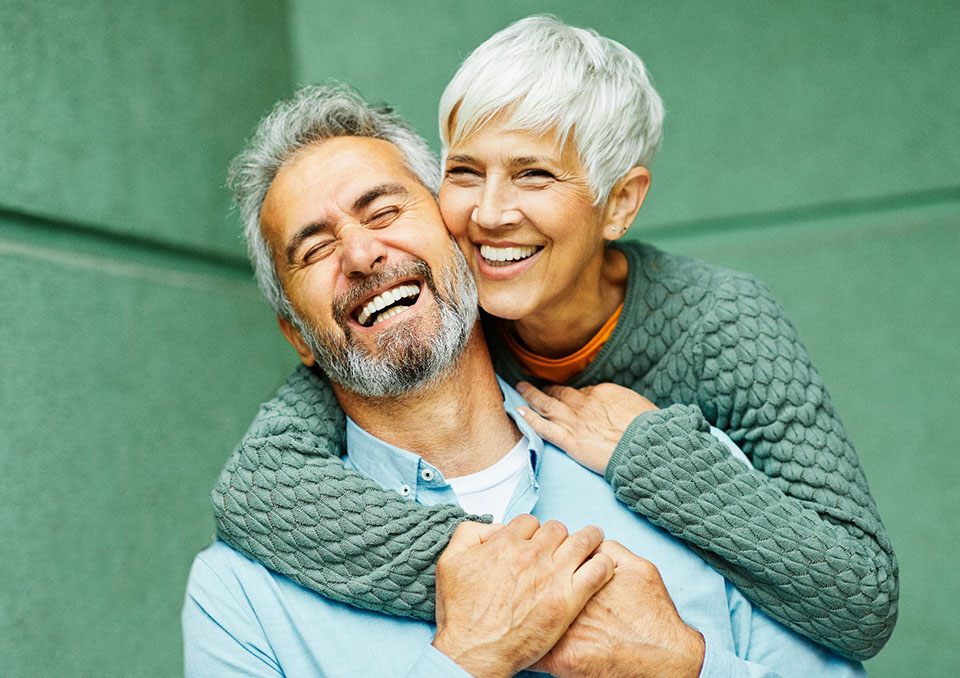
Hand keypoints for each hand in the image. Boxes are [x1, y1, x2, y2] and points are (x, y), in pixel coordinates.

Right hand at [432, 516, 615, 677]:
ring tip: (593, 540)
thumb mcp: (450, 561)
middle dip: (559, 534)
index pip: (530, 522)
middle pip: (557, 529)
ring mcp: (553, 576)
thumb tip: (496, 528)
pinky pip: (597, 570)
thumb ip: (470, 534)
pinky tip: (603, 565)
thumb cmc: (461, 613)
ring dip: (589, 538)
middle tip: (563, 545)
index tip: (535, 542)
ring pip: (582, 541)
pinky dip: (603, 563)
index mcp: (505, 543)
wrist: (474, 652)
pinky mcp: (568, 600)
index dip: (533, 531)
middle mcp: (531, 554)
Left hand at [516, 382, 657, 474]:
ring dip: (531, 396)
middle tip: (534, 384)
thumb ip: (623, 404)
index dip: (573, 394)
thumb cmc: (650, 429)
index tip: (567, 394)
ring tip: (519, 389)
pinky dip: (530, 420)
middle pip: (561, 393)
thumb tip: (621, 407)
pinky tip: (518, 412)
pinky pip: (545, 428)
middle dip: (546, 389)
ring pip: (547, 405)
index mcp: (603, 393)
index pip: (583, 391)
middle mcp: (585, 404)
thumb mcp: (639, 406)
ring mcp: (576, 422)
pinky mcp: (570, 441)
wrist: (647, 446)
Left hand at [533, 541, 704, 677]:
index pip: (545, 561)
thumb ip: (611, 551)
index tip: (538, 570)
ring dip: (522, 616)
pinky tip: (529, 646)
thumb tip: (592, 543)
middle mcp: (569, 600)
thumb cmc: (655, 617)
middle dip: (525, 586)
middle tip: (523, 591)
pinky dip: (528, 648)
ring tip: (521, 616)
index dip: (539, 564)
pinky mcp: (562, 658)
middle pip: (531, 585)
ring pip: (526, 618)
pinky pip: (531, 651)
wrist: (666, 658)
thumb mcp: (639, 569)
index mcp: (582, 577)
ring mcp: (563, 630)